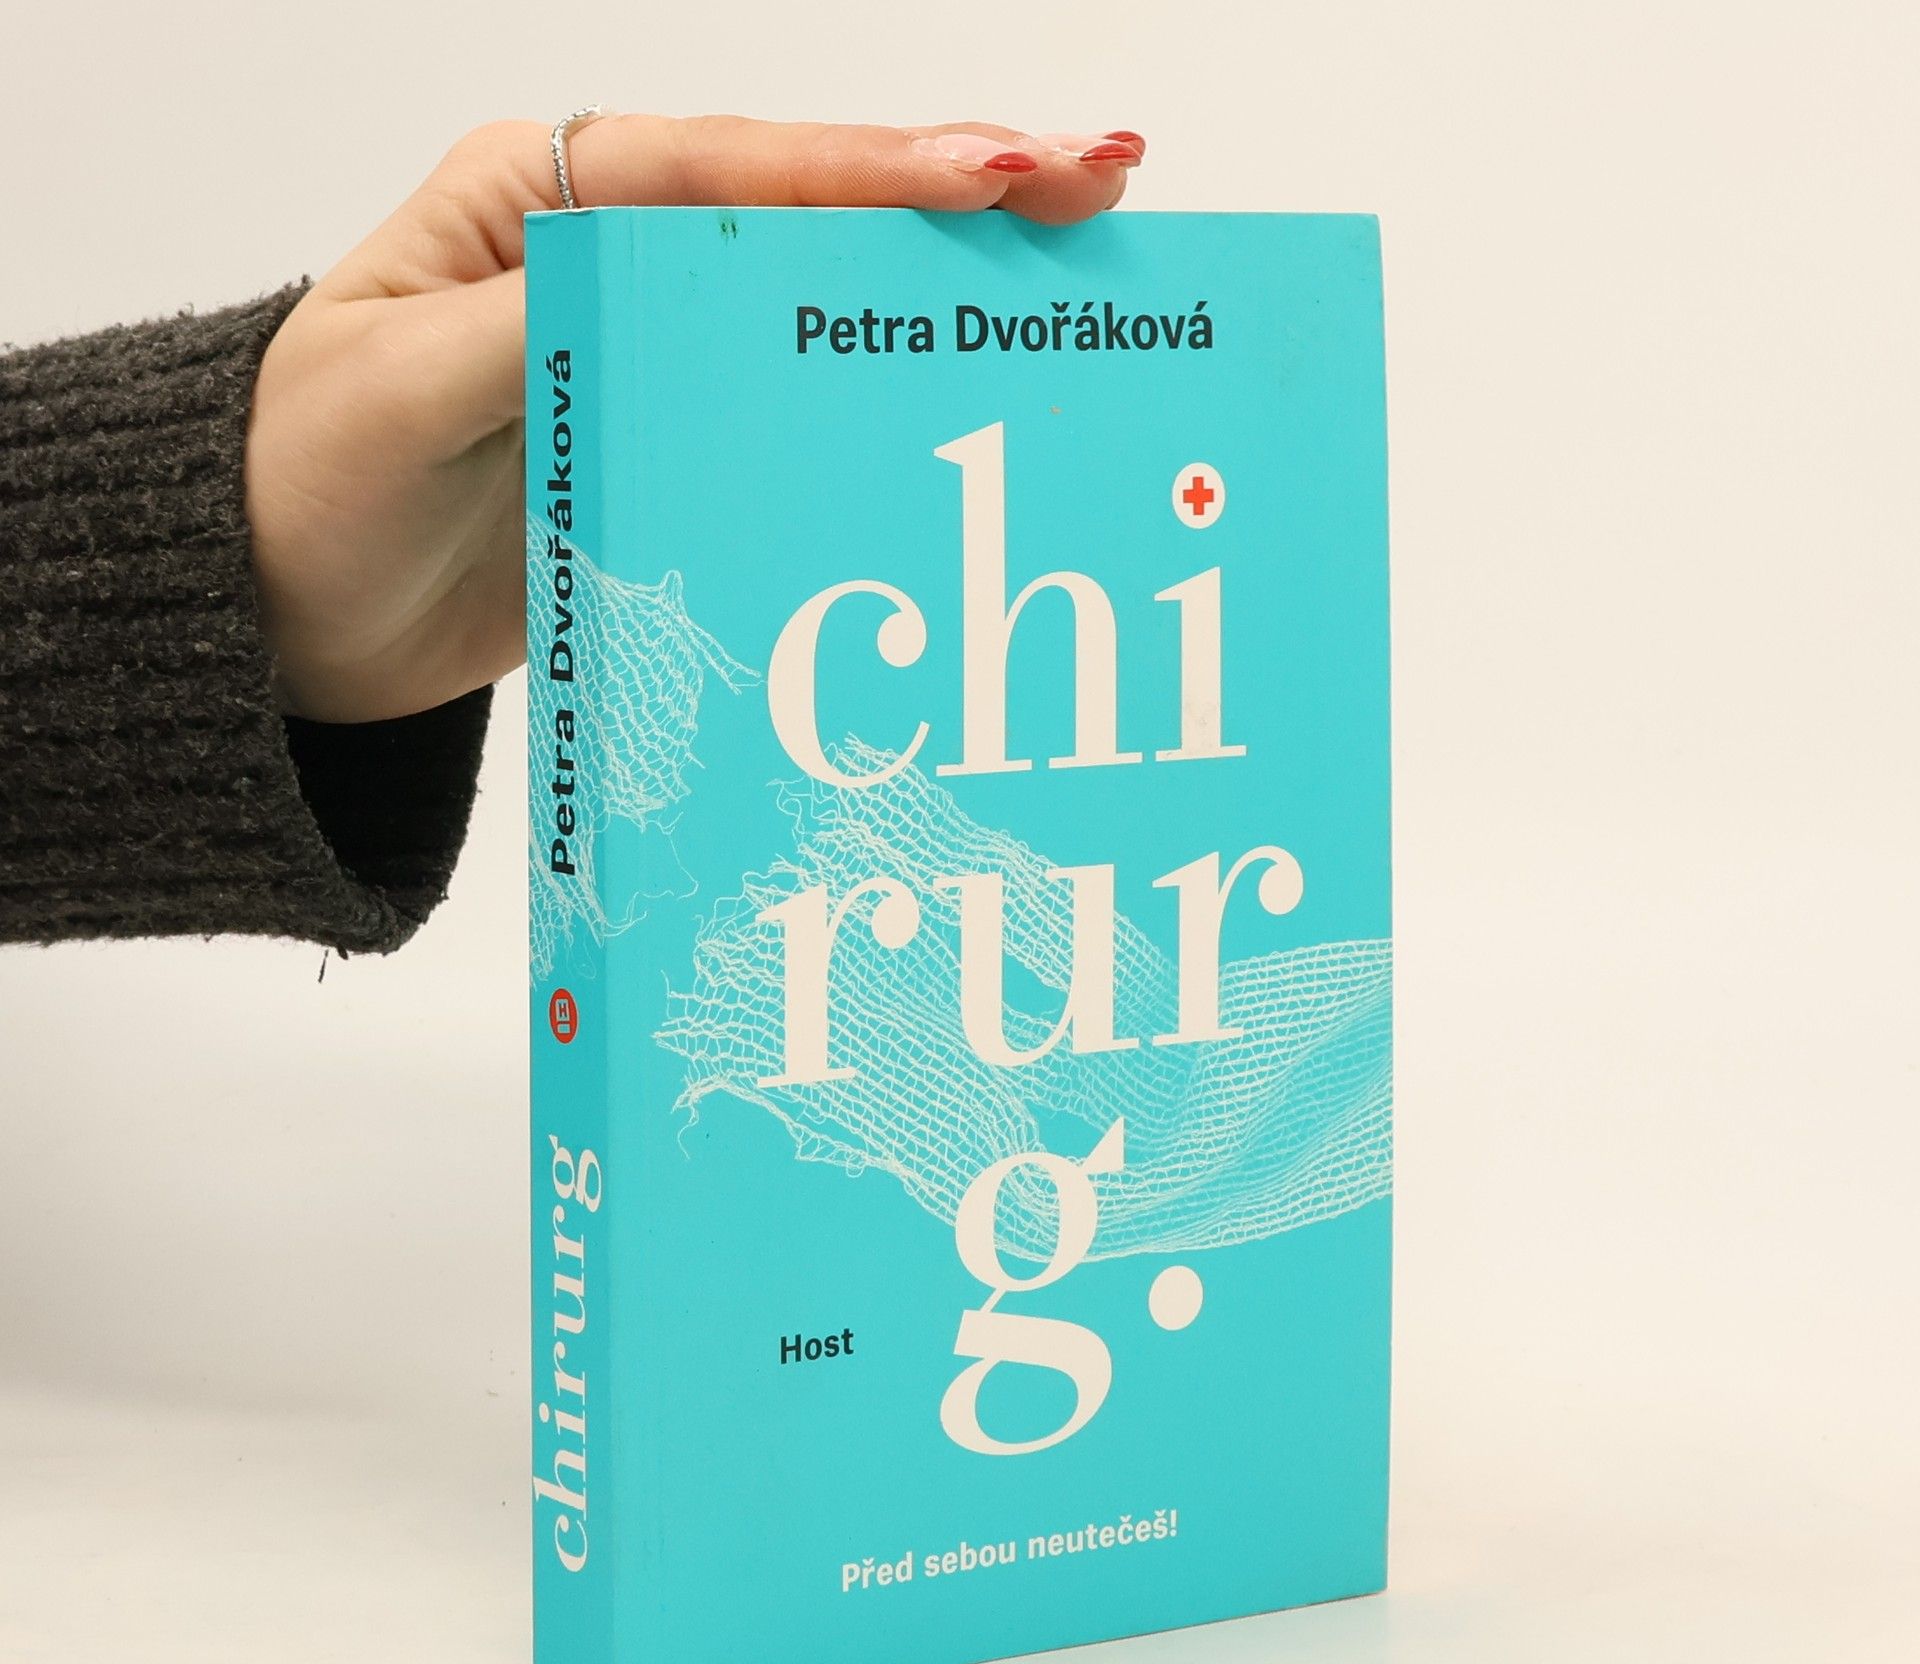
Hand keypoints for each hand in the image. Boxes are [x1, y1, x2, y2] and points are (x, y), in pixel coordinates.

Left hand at [246, 115, 1142, 722]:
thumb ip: (529, 329)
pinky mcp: (670, 449)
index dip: (868, 174)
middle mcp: (610, 262)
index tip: (995, 175)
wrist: (282, 622)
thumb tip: (670, 294)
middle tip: (1098, 182)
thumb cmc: (304, 486)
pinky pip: (792, 411)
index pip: (731, 171)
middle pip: (804, 215)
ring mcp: (652, 359)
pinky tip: (962, 399)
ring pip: (817, 308)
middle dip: (951, 194)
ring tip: (1071, 269)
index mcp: (539, 203)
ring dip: (938, 294)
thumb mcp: (397, 390)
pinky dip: (879, 400)